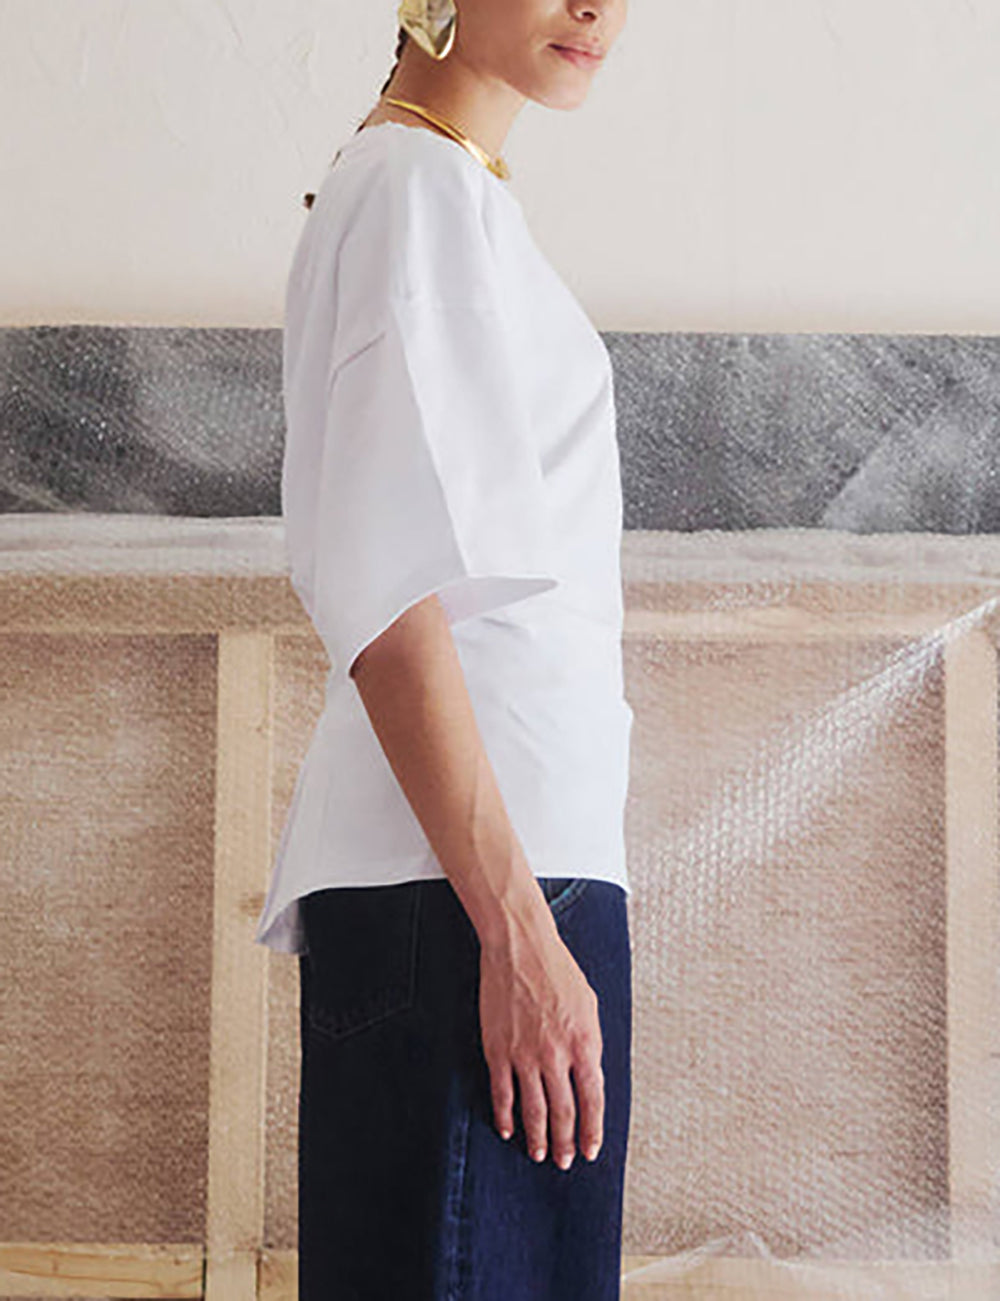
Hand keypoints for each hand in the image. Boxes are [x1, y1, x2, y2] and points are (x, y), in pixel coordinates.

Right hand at [478, 914, 603, 1170]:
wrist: (520, 947)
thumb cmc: (558, 970)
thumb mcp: (589, 1004)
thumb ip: (590, 1041)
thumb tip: (589, 1073)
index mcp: (584, 1042)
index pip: (593, 1099)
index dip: (592, 1129)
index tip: (591, 1150)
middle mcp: (556, 1054)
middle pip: (563, 1111)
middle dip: (565, 1141)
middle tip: (563, 1161)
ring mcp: (524, 1054)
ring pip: (533, 1109)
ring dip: (537, 1136)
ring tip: (538, 1154)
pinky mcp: (498, 1049)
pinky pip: (502, 1092)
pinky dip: (505, 1115)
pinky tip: (507, 1130)